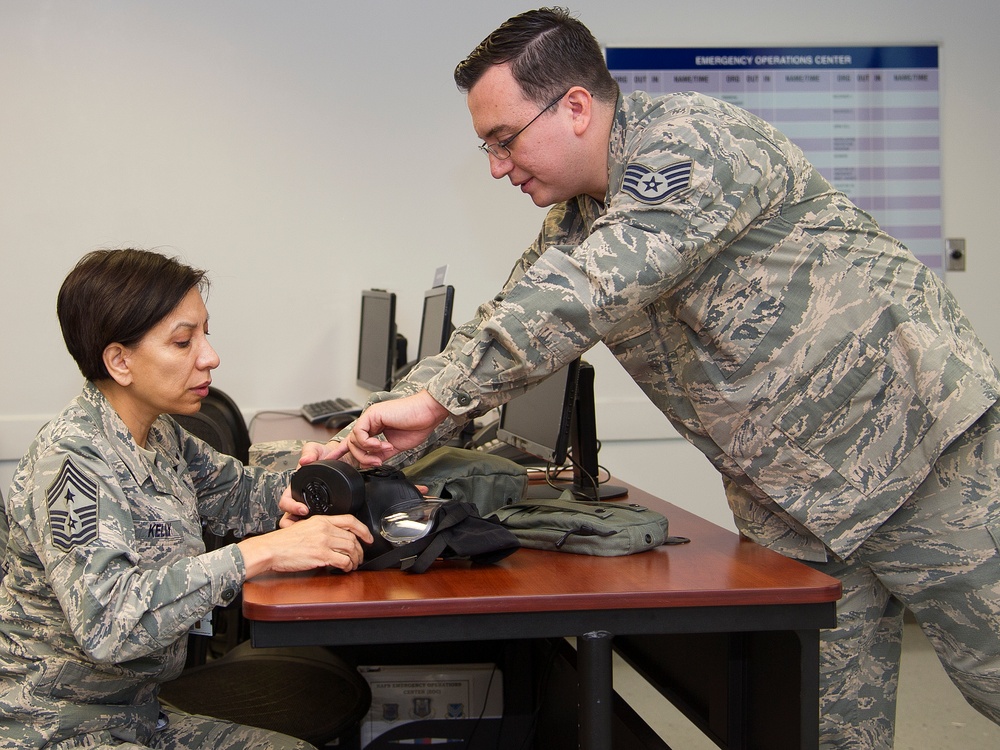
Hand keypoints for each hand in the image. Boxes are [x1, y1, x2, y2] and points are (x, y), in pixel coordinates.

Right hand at [238, 513, 373, 576]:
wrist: (271, 549)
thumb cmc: (283, 542)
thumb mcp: (304, 527)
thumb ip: (320, 530)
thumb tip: (333, 539)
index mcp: (321, 520)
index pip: (350, 520)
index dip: (363, 529)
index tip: (368, 537)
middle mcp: (324, 529)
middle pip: (352, 538)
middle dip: (360, 549)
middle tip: (360, 556)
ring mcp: (323, 542)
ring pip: (350, 549)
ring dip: (355, 559)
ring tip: (353, 564)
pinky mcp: (321, 555)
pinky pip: (343, 560)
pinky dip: (347, 566)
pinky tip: (345, 568)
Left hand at [342, 391, 448, 466]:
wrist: (427, 414)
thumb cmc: (418, 426)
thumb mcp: (396, 446)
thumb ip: (381, 454)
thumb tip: (368, 462)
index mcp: (376, 428)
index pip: (356, 441)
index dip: (343, 450)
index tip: (335, 458)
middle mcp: (371, 422)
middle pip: (353, 443)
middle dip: (362, 457)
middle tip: (377, 462)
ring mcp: (370, 417)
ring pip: (354, 440)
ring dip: (368, 451)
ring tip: (384, 450)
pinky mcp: (372, 414)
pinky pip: (360, 433)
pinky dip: (369, 443)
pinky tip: (382, 444)